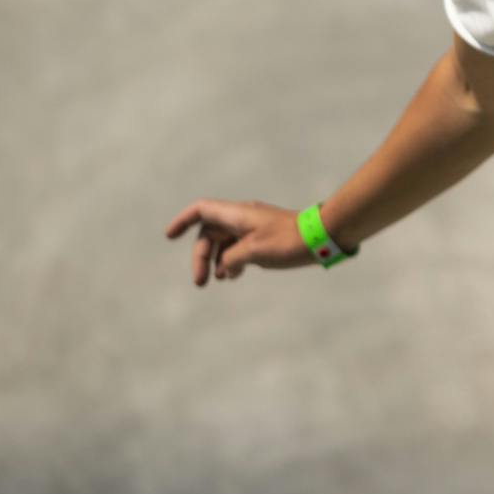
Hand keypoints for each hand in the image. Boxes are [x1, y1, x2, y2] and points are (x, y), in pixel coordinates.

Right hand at [163, 198, 318, 285]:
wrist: (324, 236)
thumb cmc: (290, 241)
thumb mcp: (255, 252)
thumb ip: (232, 258)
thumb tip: (225, 267)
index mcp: (237, 214)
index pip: (201, 210)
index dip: (183, 221)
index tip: (169, 236)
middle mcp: (243, 218)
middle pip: (210, 233)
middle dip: (201, 257)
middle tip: (201, 283)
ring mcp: (254, 227)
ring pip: (225, 242)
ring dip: (217, 261)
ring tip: (220, 280)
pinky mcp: (265, 238)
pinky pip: (240, 247)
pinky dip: (233, 260)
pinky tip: (235, 276)